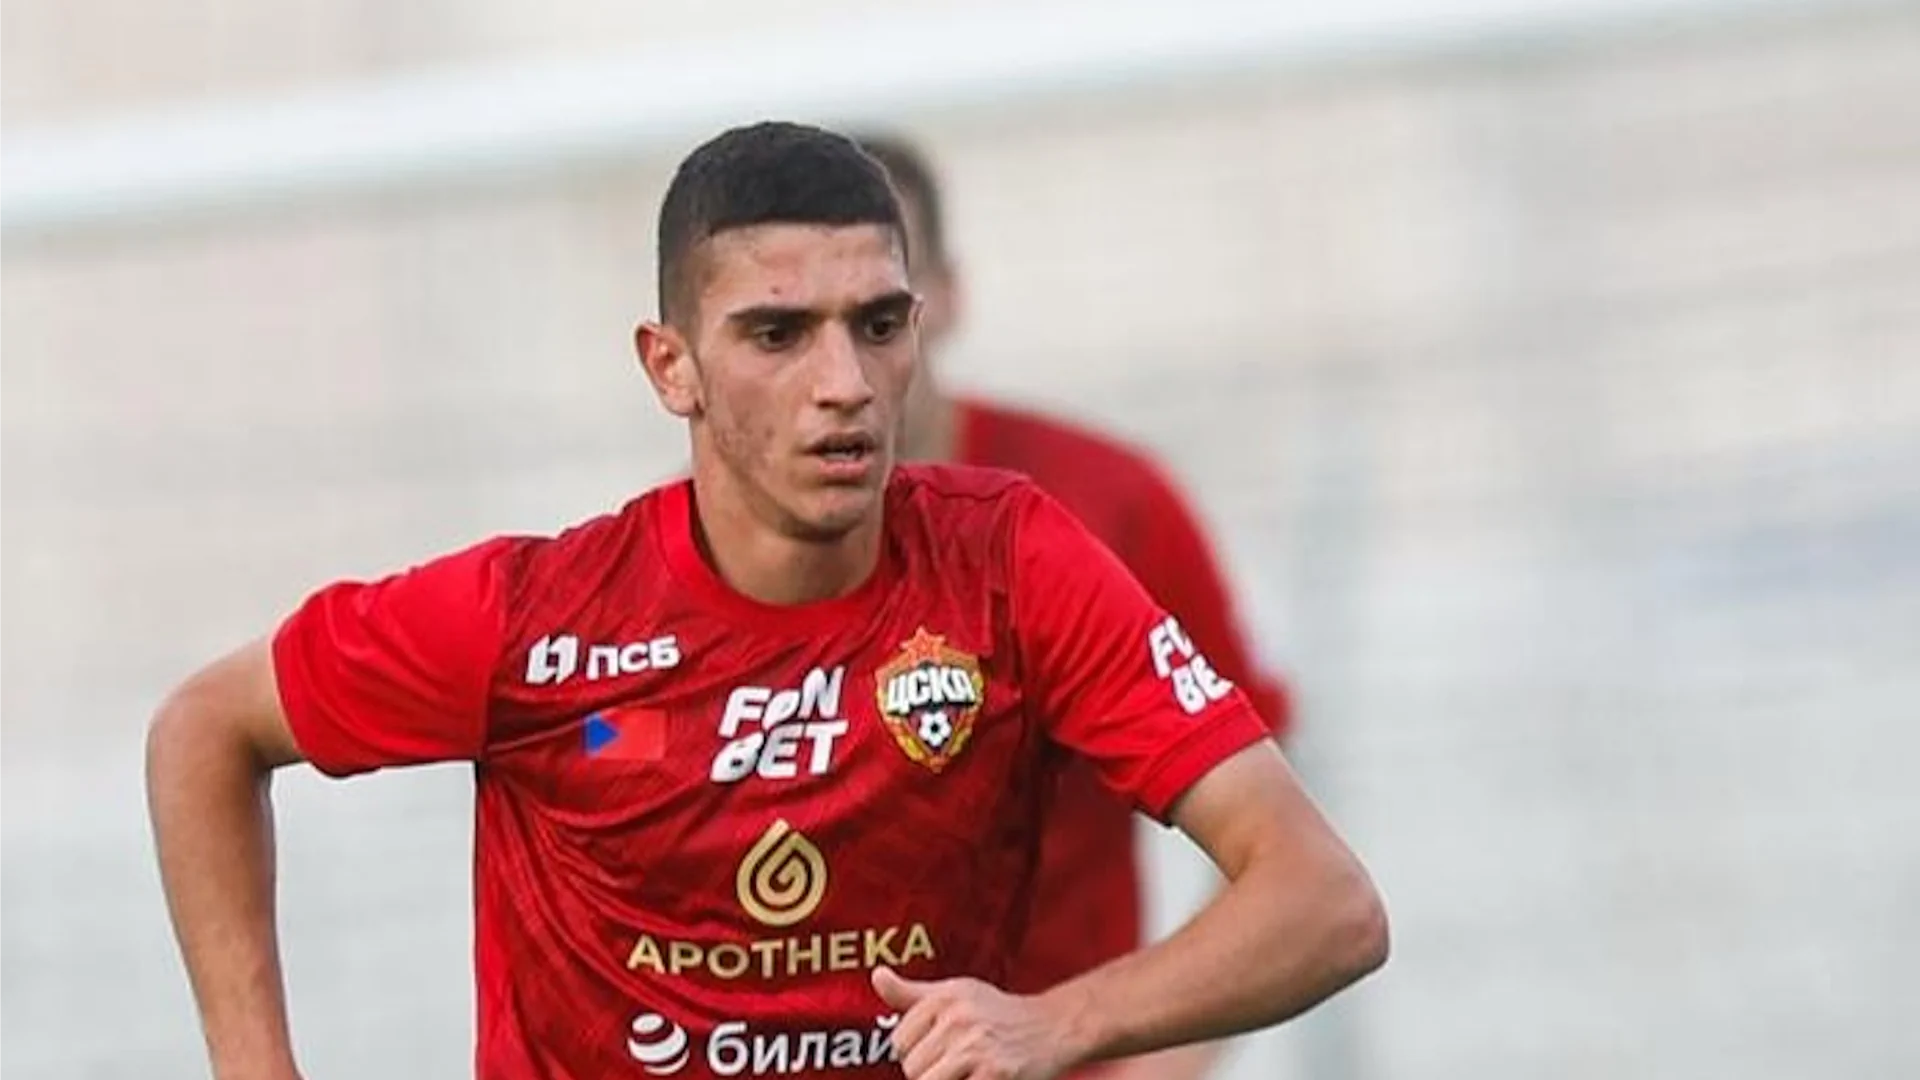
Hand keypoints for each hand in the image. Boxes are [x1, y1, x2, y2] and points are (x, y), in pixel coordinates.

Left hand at [872, 966, 1082, 1079]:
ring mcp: (976, 1047)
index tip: (941, 1049)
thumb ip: (911, 993)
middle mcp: (958, 1019)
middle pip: (912, 1068)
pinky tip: (981, 1076)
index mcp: (944, 998)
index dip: (917, 1052)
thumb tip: (877, 975)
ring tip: (965, 1073)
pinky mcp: (996, 1074)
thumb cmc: (999, 1012)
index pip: (899, 1043)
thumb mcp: (956, 993)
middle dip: (929, 1074)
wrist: (1053, 1026)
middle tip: (957, 1065)